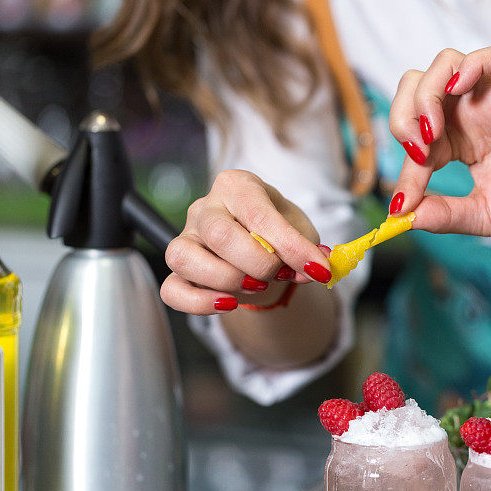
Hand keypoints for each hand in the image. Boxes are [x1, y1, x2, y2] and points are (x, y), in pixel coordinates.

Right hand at [161, 170, 332, 314]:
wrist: (261, 249)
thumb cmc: (278, 232)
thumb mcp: (301, 232)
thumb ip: (307, 248)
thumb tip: (316, 269)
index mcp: (238, 186)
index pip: (259, 215)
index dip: (291, 247)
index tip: (318, 270)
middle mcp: (205, 207)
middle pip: (219, 234)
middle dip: (259, 264)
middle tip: (280, 274)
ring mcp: (185, 237)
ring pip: (185, 258)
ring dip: (227, 280)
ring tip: (256, 285)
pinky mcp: (176, 269)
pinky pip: (172, 289)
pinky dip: (198, 303)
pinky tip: (228, 304)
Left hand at [388, 45, 490, 241]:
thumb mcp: (478, 216)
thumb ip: (442, 214)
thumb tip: (401, 217)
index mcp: (458, 143)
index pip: (413, 136)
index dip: (403, 167)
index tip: (405, 202)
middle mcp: (471, 116)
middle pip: (417, 87)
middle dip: (402, 115)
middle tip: (417, 153)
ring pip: (445, 65)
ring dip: (426, 93)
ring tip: (432, 133)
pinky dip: (468, 66)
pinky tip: (456, 93)